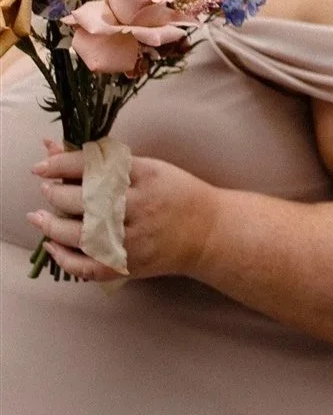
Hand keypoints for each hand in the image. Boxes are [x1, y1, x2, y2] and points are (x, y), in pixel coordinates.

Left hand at [27, 139, 220, 281]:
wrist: (210, 233)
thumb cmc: (177, 195)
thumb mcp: (147, 169)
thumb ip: (102, 161)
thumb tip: (50, 148)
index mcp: (146, 177)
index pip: (93, 167)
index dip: (59, 166)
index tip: (41, 167)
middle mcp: (140, 207)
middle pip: (83, 200)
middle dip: (55, 195)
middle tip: (49, 190)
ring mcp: (135, 239)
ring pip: (80, 235)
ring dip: (50, 226)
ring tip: (40, 217)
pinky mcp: (131, 264)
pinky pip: (89, 266)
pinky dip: (65, 259)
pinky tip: (53, 245)